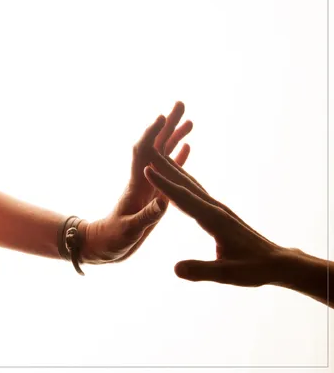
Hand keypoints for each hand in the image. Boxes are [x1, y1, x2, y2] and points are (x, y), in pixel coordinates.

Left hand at [81, 101, 192, 263]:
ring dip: (174, 136)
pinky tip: (187, 146)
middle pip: (155, 146)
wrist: (104, 247)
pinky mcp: (155, 194)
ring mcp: (150, 185)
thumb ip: (146, 217)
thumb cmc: (112, 240)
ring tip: (189, 120)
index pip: (143, 154)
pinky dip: (178, 157)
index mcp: (136, 186)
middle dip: (166, 125)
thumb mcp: (129, 231)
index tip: (161, 117)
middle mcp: (144, 180)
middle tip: (180, 104)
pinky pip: (169, 171)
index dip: (151, 135)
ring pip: (163, 155)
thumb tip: (164, 202)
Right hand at [143, 152, 289, 286]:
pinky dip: (181, 181)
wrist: (277, 262)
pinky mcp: (217, 212)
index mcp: (214, 219)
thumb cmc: (254, 269)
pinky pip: (194, 192)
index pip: (184, 199)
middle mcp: (214, 208)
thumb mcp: (228, 274)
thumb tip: (175, 269)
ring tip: (157, 157)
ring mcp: (216, 208)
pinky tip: (175, 180)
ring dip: (172, 169)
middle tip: (146, 149)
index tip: (147, 170)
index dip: (164, 185)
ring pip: (190, 184)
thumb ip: (201, 270)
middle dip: (165, 166)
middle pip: (185, 183)